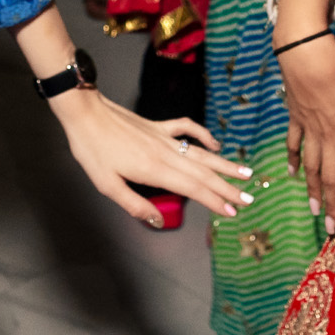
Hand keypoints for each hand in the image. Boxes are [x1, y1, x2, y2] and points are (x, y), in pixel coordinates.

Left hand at [51, 89, 252, 226]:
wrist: (85, 113)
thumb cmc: (92, 150)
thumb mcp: (107, 185)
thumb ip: (135, 205)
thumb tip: (158, 221)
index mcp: (155, 170)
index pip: (194, 189)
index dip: (215, 201)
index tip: (232, 212)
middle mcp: (166, 154)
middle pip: (204, 173)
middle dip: (228, 188)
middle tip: (249, 200)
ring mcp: (164, 138)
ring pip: (202, 153)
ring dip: (225, 164)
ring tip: (245, 173)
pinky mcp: (158, 126)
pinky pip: (187, 129)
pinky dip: (204, 135)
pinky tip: (216, 143)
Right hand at [281, 28, 334, 232]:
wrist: (303, 50)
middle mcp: (330, 134)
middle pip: (332, 177)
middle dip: (334, 205)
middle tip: (334, 229)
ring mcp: (310, 128)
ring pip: (312, 167)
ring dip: (314, 190)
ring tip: (316, 212)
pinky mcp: (295, 117)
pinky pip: (293, 143)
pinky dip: (293, 159)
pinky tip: (293, 174)